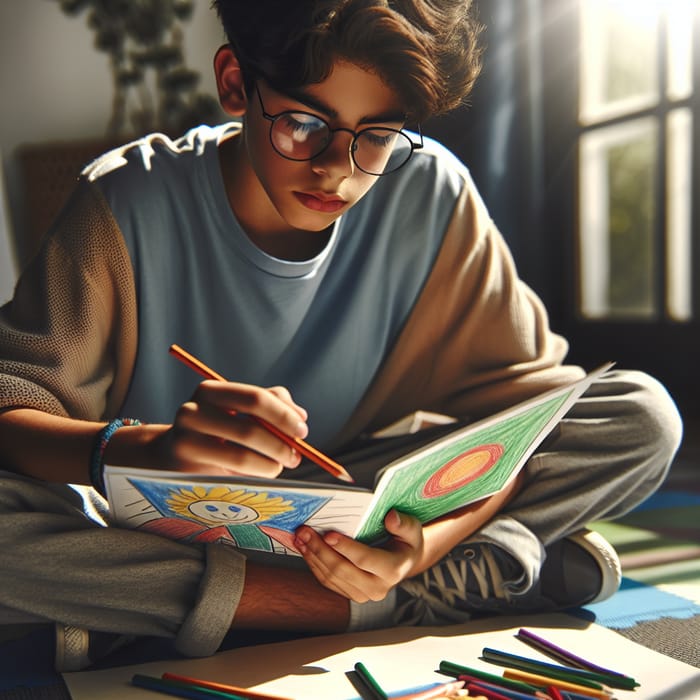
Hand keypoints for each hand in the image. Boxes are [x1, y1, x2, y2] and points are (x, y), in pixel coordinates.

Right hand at [152, 380, 308, 477]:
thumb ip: (270, 404)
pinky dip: (255, 472)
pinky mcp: (187, 466)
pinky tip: (264, 472)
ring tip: (281, 466)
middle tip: (296, 455)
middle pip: (249, 427)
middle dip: (281, 443)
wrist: (170, 455)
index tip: (303, 430)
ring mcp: (186, 438)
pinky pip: (229, 472)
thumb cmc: (214, 430)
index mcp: (210, 390)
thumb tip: (300, 415)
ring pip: (241, 454)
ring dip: (271, 462)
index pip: (255, 398)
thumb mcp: (237, 412)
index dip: (283, 415)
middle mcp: (193, 410)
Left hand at [293, 509, 423, 602]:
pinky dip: (314, 564)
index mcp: (393, 570)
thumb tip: (391, 517)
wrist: (404, 561)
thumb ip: (403, 523)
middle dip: (320, 549)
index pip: (365, 559)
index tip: (328, 533)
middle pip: (342, 570)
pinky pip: (328, 582)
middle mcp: (378, 587)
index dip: (345, 547)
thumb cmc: (406, 541)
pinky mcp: (351, 594)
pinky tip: (305, 549)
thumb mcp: (412, 529)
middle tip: (304, 531)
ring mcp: (363, 595)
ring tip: (300, 538)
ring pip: (331, 577)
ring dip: (313, 557)